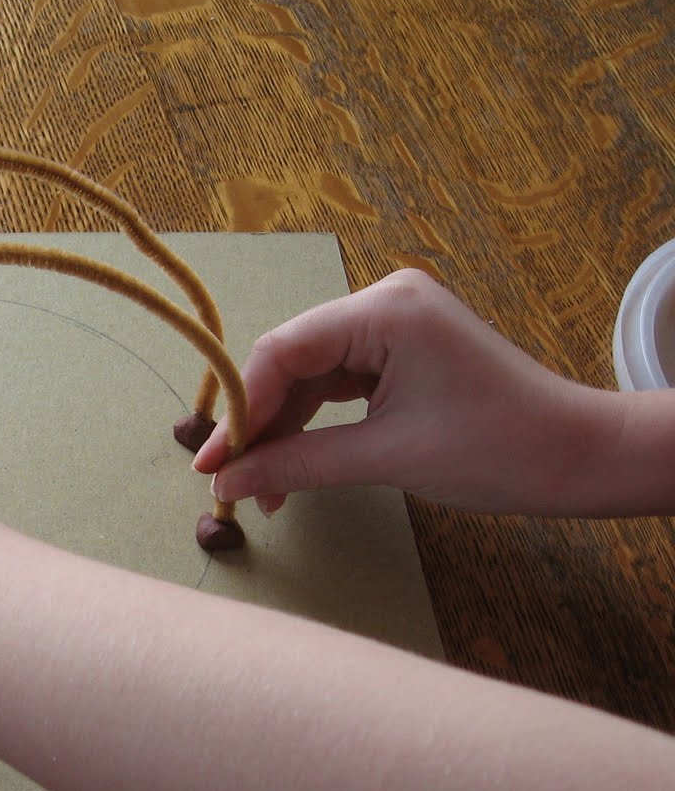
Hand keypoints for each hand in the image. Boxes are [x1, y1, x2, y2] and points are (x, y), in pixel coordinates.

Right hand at [193, 269, 614, 515]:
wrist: (580, 455)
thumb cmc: (499, 449)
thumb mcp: (387, 458)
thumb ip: (297, 465)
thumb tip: (225, 485)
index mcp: (386, 310)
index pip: (283, 350)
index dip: (241, 408)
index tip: (211, 463)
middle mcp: (384, 302)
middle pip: (290, 359)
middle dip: (258, 423)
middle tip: (227, 480)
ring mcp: (393, 325)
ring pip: (308, 375)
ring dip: (281, 430)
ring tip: (259, 488)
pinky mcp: (399, 352)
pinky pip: (335, 384)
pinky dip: (311, 425)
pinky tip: (290, 467)